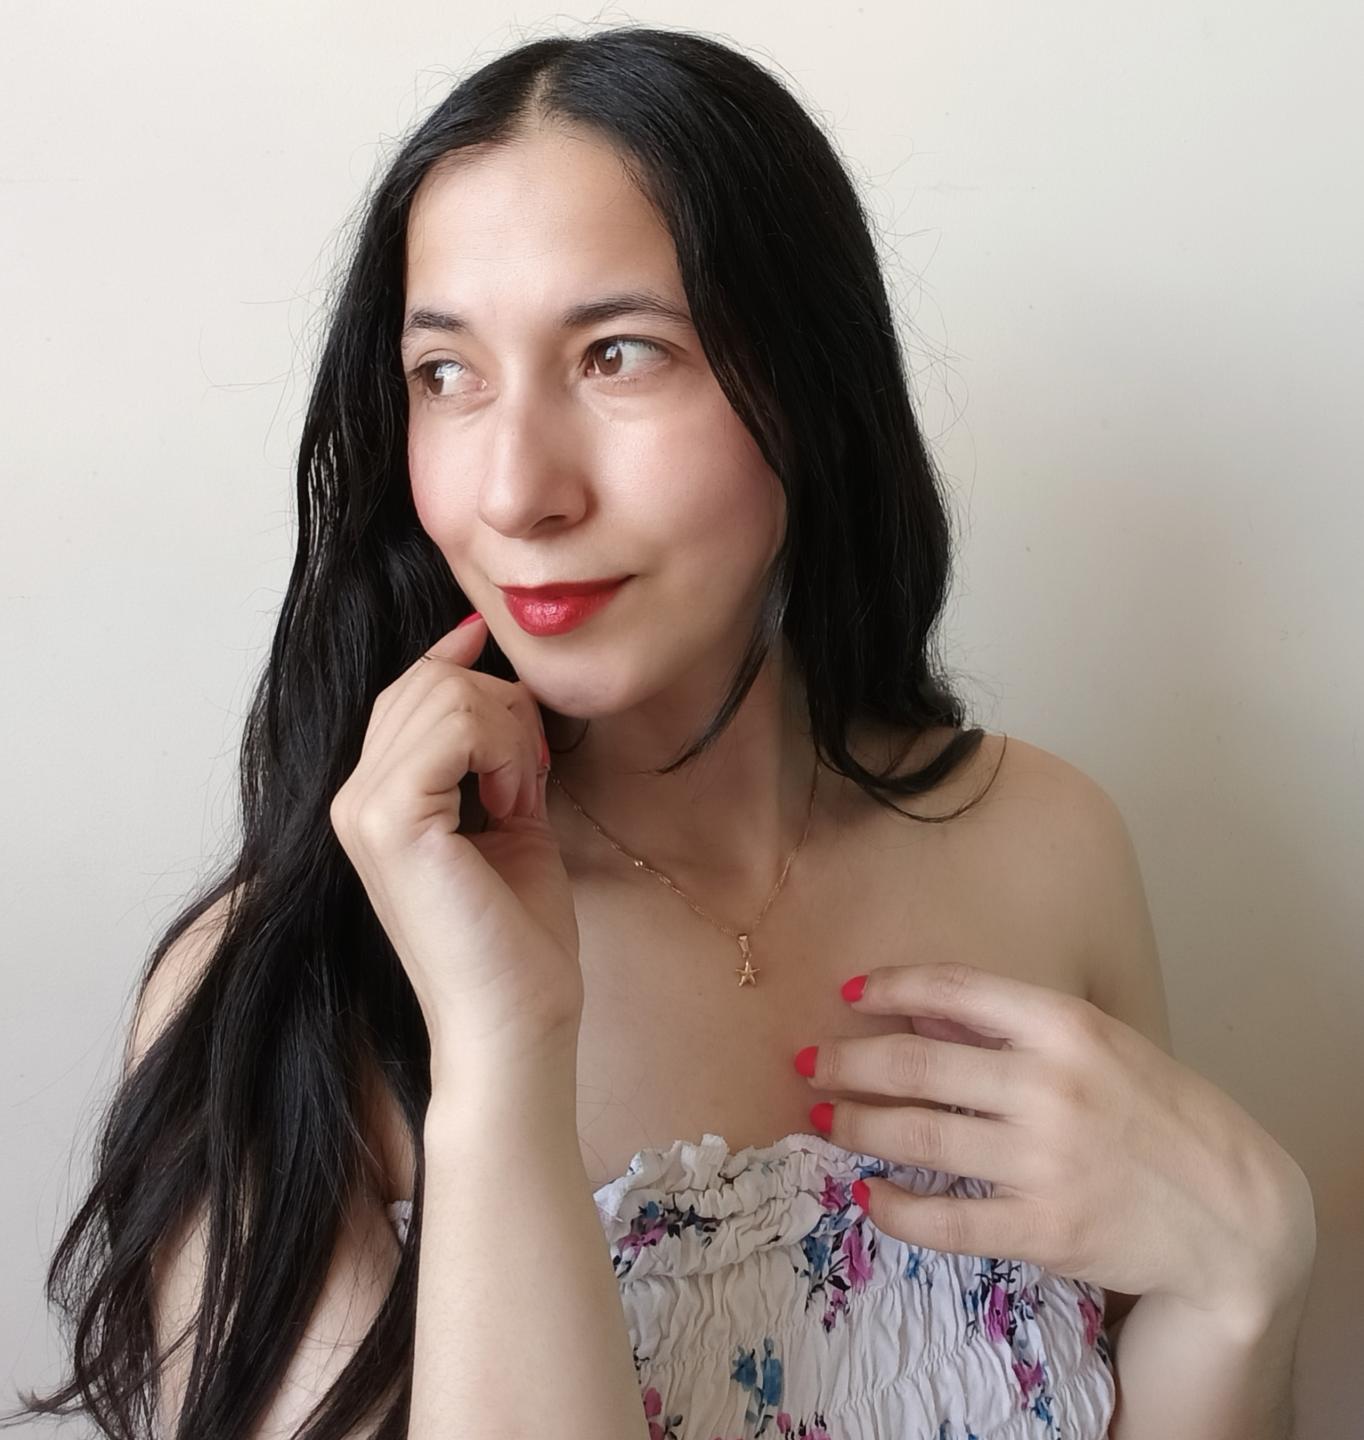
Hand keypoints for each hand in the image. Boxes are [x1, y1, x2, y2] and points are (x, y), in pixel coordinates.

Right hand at [330, 613, 581, 1076]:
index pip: (406, 690)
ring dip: (507, 732)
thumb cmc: (517, 937)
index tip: (487, 638)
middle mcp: (353, 799)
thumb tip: (492, 673)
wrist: (515, 1021)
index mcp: (375, 800)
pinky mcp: (389, 821)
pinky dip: (501, 750)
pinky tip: (513, 805)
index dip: (453, 657)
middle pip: (427, 680)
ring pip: (443, 692)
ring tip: (520, 799)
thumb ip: (493, 752)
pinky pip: (454, 725)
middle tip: (529, 777)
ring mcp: (362, 809)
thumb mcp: (508, 817)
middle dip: (502, 706)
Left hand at [800, 963, 1316, 1315]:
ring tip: (822, 1118)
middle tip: (808, 1063)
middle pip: (915, 1066)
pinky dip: (893, 1207)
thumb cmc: (1160, 1115)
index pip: (956, 991)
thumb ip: (1012, 1027)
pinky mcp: (1041, 1230)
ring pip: (915, 1137)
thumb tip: (918, 1008)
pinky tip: (868, 1194)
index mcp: (1066, 1027)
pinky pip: (942, 1219)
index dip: (891, 988)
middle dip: (848, 1062)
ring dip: (855, 1126)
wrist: (1236, 1215)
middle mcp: (1049, 1087)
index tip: (849, 994)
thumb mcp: (1101, 1045)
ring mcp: (1043, 1162)